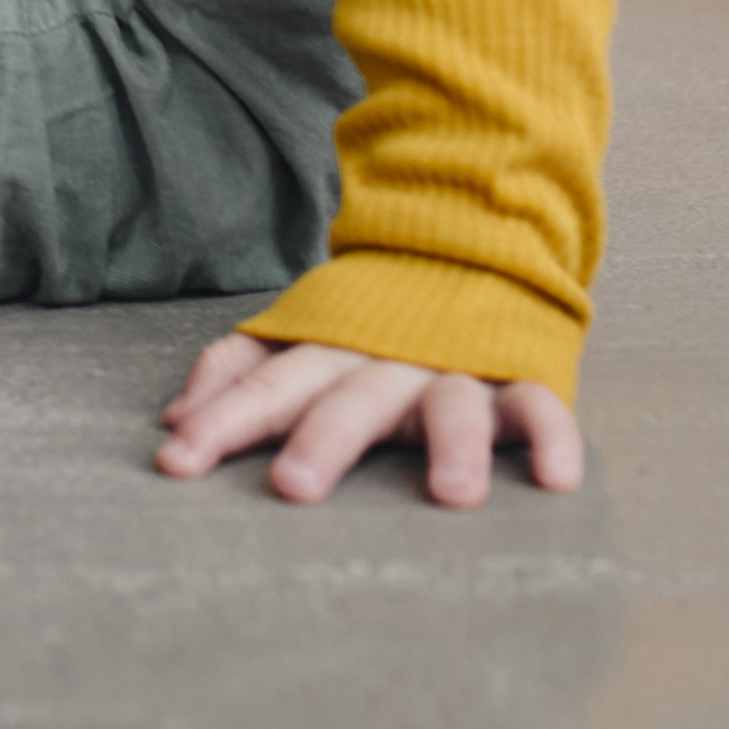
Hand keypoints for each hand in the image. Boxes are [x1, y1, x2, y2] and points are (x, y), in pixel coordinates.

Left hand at [155, 332, 583, 508]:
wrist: (474, 234)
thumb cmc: (373, 312)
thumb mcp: (303, 334)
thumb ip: (239, 370)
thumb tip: (170, 422)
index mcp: (330, 346)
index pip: (267, 384)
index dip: (221, 419)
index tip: (176, 461)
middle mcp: (389, 356)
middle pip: (351, 396)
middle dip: (322, 438)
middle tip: (294, 486)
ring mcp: (458, 363)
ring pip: (453, 403)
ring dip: (453, 445)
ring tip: (451, 495)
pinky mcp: (520, 371)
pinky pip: (539, 405)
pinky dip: (552, 437)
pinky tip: (558, 480)